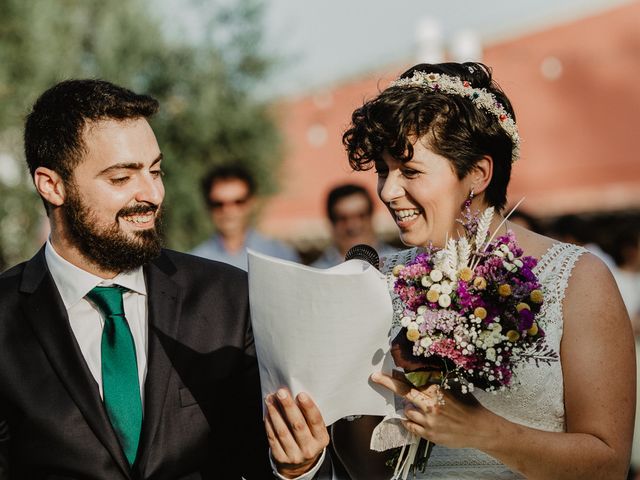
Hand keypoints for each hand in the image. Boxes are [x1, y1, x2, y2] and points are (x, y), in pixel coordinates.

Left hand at [264, 388, 328, 477]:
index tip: (301, 394)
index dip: (309, 408)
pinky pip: (273, 438)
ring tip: (270, 399)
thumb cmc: (309, 440)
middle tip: (281, 392)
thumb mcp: (317, 432)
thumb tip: (297, 394)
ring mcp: (294, 455)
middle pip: (298, 425)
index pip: (316, 421)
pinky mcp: (281, 458)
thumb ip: (311, 417)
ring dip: (275, 413)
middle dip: (288, 407)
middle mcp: (309, 449)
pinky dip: (269, 423)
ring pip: (283, 431)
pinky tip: (268, 412)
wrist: (300, 466)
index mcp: (321, 440)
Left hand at [371, 371, 493, 449]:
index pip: (411, 381)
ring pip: (407, 411)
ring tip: (422, 408)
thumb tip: (417, 373)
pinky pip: (410, 425)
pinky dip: (410, 421)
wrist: (479, 428)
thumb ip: (435, 382)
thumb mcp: (453, 388)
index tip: (381, 373)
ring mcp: (429, 421)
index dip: (395, 377)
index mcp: (437, 391)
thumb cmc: (467, 405)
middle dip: (388, 383)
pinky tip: (418, 418)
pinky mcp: (429, 434)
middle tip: (375, 378)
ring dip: (409, 408)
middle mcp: (431, 405)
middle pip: (403, 392)